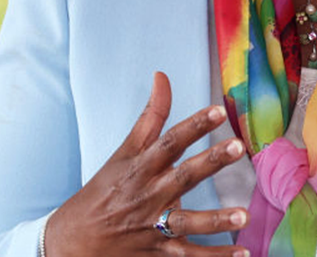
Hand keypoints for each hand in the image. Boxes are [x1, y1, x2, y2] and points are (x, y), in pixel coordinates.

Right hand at [45, 72, 250, 256]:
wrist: (72, 240)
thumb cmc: (104, 190)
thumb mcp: (124, 152)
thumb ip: (150, 116)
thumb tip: (162, 77)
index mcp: (141, 167)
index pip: (168, 141)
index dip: (193, 125)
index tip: (218, 111)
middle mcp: (148, 194)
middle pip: (182, 176)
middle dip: (210, 162)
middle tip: (238, 147)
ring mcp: (152, 225)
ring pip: (186, 222)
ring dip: (216, 220)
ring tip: (243, 216)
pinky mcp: (157, 252)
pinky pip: (188, 256)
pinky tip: (241, 254)